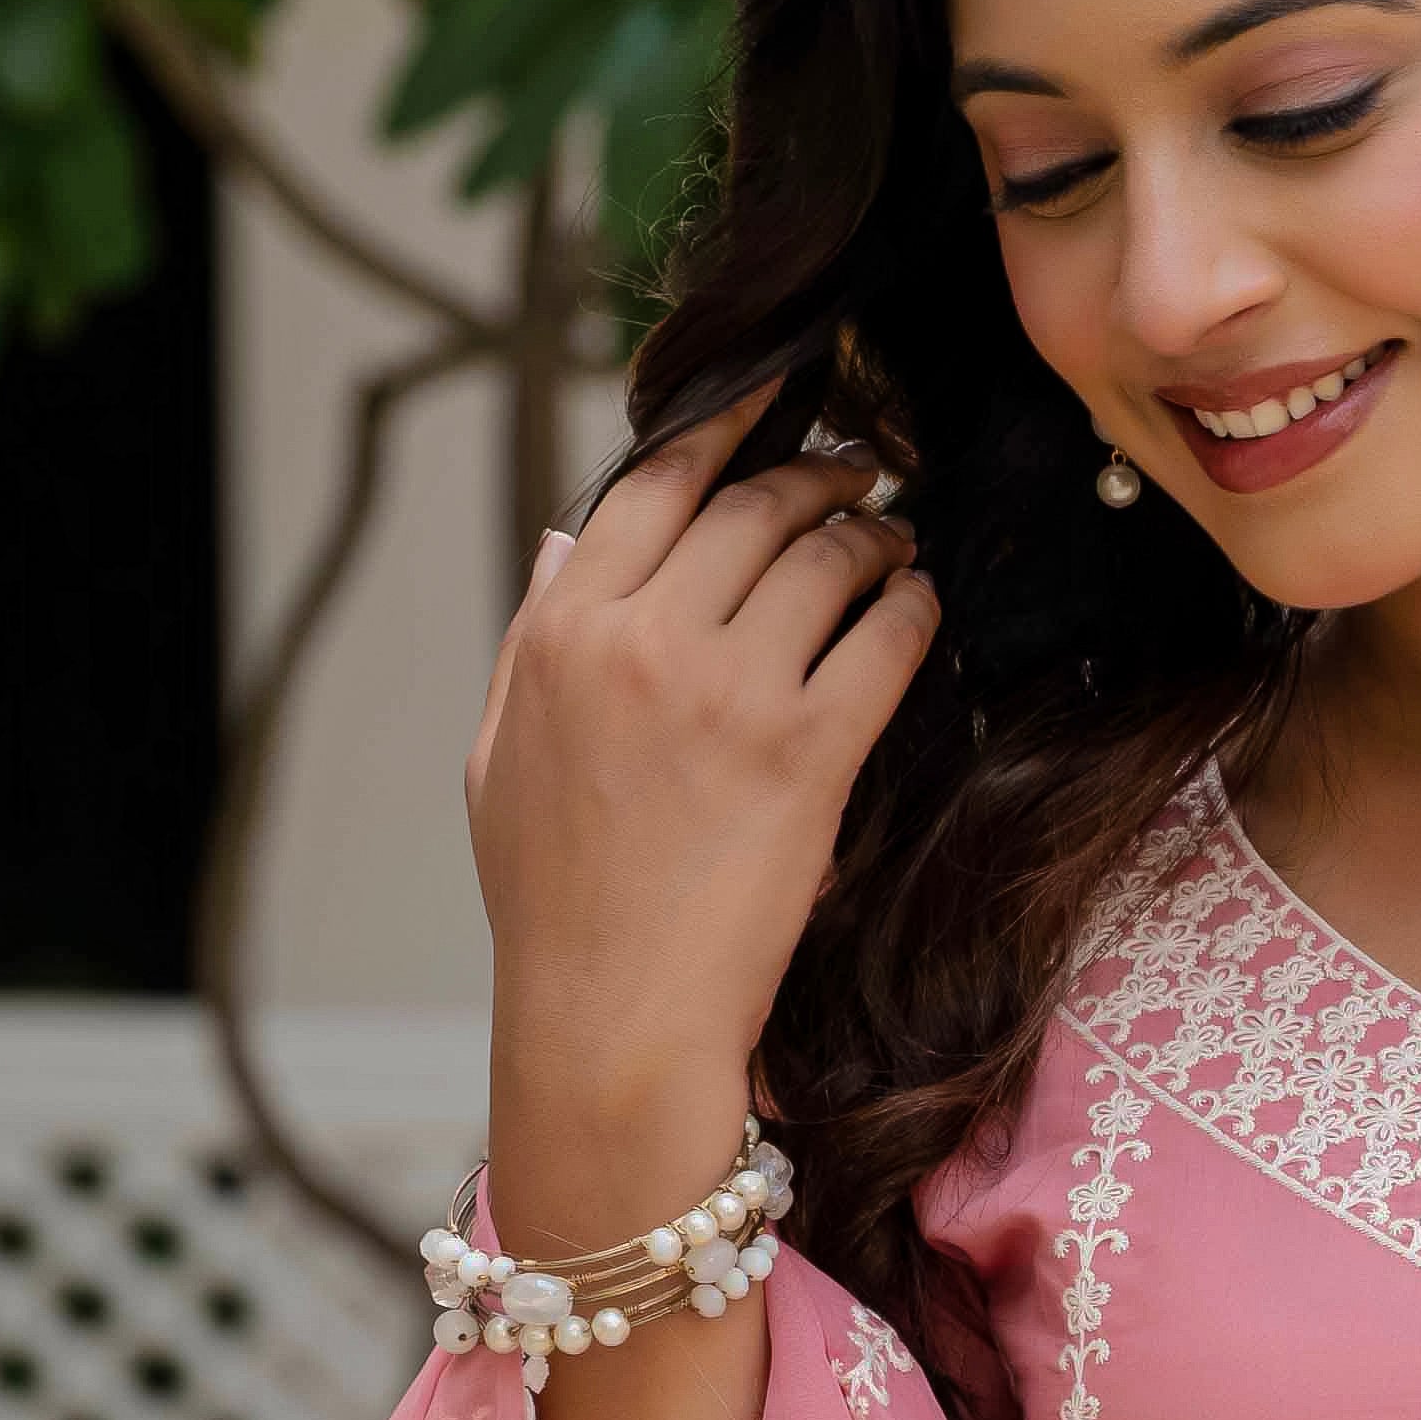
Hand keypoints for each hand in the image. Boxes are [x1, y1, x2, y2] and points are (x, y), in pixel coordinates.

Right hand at [469, 381, 938, 1205]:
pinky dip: (912, 609)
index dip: (726, 428)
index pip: (656, 481)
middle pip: (755, 507)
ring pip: (828, 559)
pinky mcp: (810, 753)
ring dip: (874, 535)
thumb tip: (569, 546)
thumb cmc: (555, 896)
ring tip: (894, 541)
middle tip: (859, 476)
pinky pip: (884, 640)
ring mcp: (733, 693)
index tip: (771, 406)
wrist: (613, 1013)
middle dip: (818, 476)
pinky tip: (918, 607)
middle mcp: (647, 641)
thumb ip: (535, 637)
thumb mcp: (502, 752)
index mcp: (566, 630)